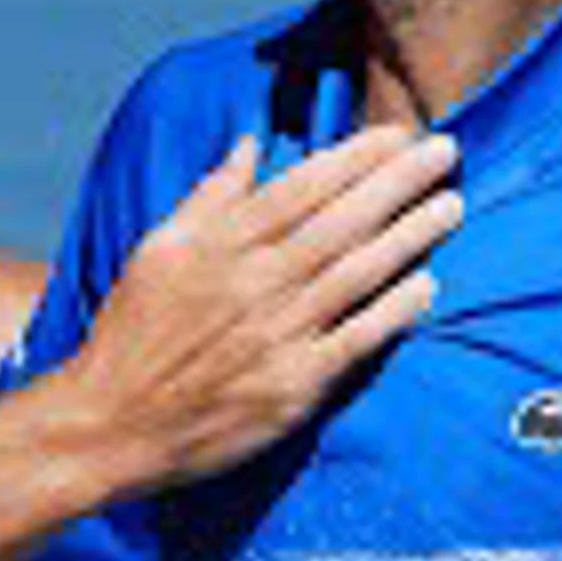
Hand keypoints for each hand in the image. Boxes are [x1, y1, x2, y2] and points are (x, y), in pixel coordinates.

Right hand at [61, 127, 461, 495]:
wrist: (109, 425)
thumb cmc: (131, 335)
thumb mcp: (155, 250)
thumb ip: (208, 196)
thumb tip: (248, 143)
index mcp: (219, 244)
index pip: (303, 187)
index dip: (356, 157)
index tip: (398, 135)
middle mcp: (253, 282)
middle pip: (341, 220)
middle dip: (399, 181)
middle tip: (446, 151)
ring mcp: (276, 334)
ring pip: (357, 272)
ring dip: (410, 235)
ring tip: (451, 205)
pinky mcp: (291, 386)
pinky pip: (355, 339)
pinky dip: (394, 310)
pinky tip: (429, 284)